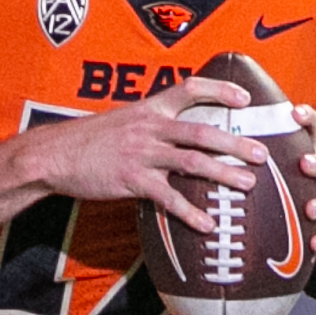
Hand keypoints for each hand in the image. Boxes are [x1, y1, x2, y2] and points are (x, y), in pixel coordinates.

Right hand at [20, 73, 261, 233]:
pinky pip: (168, 197)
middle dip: (235, 142)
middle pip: (202, 131)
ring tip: (247, 184)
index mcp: (149, 109)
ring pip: (192, 162)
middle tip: (261, 154)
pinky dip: (190, 213)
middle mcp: (150, 127)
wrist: (53, 155)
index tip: (245, 99)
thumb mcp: (123, 122)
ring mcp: (142, 153)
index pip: (190, 89)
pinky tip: (207, 225)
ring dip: (223, 173)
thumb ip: (151, 126)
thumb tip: (177, 136)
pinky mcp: (132, 180)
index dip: (220, 90)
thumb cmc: (89, 141)